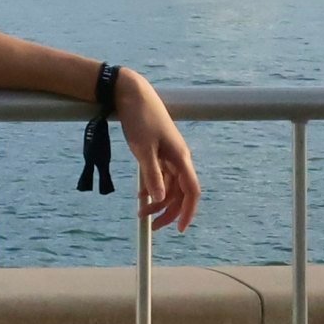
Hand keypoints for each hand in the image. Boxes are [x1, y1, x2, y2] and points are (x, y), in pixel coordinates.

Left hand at [118, 73, 202, 232]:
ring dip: (157, 201)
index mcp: (180, 158)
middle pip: (180, 193)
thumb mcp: (143, 149)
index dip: (188, 212)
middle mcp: (179, 158)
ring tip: (141, 213)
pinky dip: (152, 187)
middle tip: (151, 226)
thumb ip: (152, 174)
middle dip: (168, 211)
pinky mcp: (159, 151)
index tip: (179, 229)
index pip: (191, 191)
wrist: (132, 94)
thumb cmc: (139, 118)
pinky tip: (141, 195)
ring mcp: (169, 155)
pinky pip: (160, 176)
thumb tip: (159, 199)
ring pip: (169, 186)